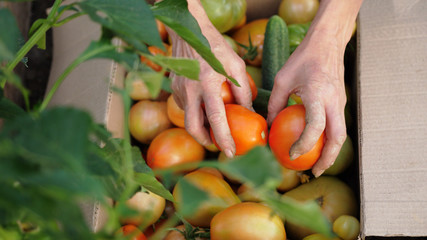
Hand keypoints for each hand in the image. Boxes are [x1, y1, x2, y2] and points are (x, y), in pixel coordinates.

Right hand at [168, 0, 251, 157]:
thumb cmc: (216, 47)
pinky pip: (185, 108)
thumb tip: (250, 114)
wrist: (189, 32)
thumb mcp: (236, 65)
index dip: (223, 139)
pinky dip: (195, 114)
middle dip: (206, 141)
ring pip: (188, 118)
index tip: (230, 153)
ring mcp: (179, 89)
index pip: (216, 119)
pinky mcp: (174, 88)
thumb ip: (243, 91)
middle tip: (218, 144)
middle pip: (193, 127)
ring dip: (201, 127)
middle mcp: (190, 89)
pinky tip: (204, 108)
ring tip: (214, 126)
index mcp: (208, 83)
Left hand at [267, 29, 346, 177]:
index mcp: (317, 93)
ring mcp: (341, 102)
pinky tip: (318, 145)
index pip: (315, 125)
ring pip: (341, 134)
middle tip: (314, 171)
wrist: (328, 42)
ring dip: (331, 152)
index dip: (305, 144)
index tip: (292, 154)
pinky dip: (330, 139)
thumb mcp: (282, 79)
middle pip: (337, 137)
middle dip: (327, 158)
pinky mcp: (342, 102)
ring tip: (317, 164)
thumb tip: (270, 126)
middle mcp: (333, 100)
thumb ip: (276, 104)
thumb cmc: (302, 59)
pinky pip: (338, 125)